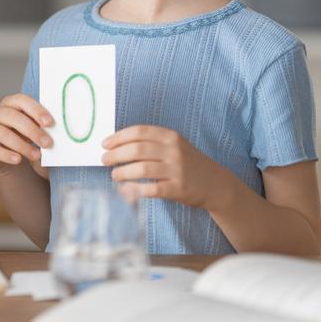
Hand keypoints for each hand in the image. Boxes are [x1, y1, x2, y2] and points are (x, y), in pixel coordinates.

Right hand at [0, 94, 52, 179]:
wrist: (12, 159)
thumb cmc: (28, 139)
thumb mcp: (36, 131)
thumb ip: (43, 128)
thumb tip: (61, 131)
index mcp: (11, 103)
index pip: (21, 100)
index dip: (35, 110)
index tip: (50, 123)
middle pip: (12, 116)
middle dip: (32, 130)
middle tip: (47, 143)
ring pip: (2, 133)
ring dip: (21, 145)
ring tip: (36, 156)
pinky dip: (5, 154)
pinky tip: (17, 160)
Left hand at [102, 126, 225, 208]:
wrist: (216, 184)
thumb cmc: (187, 163)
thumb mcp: (174, 145)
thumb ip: (151, 142)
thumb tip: (116, 144)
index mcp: (170, 136)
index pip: (138, 132)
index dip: (118, 137)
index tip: (105, 144)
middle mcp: (174, 151)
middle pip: (137, 149)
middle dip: (116, 154)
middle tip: (104, 160)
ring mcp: (177, 170)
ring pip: (142, 168)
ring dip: (122, 172)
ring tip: (114, 175)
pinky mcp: (178, 189)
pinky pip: (151, 189)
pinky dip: (135, 190)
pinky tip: (125, 190)